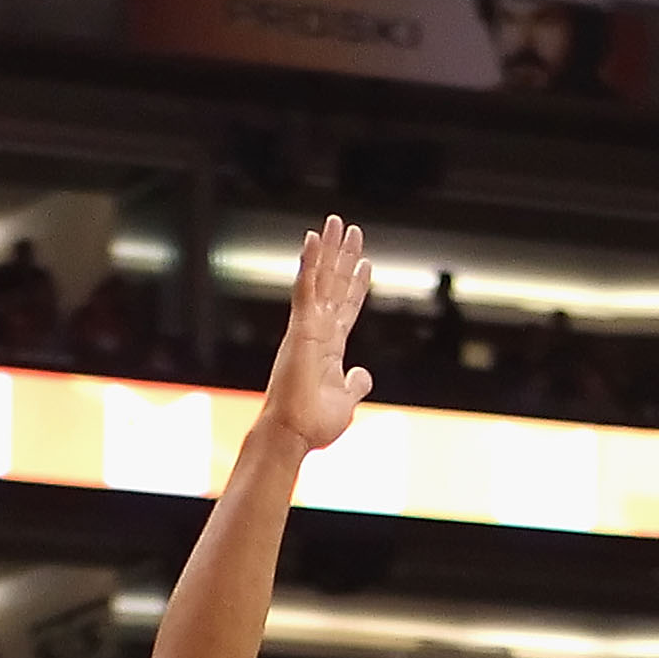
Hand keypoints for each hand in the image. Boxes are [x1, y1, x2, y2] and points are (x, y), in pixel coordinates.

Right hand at [260, 216, 372, 458]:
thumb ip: (356, 384)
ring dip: (329, 250)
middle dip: (344, 258)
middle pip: (334, 286)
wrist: (293, 434)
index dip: (356, 286)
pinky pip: (305, 287)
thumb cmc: (313, 424)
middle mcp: (317, 332)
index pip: (346, 309)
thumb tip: (364, 374)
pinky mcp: (299, 327)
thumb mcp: (346, 402)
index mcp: (329, 348)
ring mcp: (307, 327)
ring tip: (337, 223)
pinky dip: (310, 263)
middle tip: (353, 230)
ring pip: (320, 279)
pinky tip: (314, 238)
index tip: (365, 264)